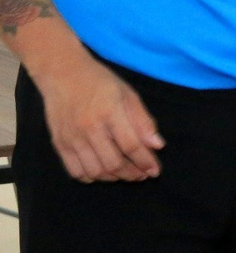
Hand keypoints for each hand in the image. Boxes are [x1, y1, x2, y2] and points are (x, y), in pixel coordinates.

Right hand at [35, 47, 163, 181]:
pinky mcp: (59, 143)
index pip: (131, 145)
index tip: (155, 171)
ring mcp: (72, 137)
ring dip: (113, 178)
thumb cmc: (100, 82)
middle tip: (142, 174)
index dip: (145, 162)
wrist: (62, 74)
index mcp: (110, 112)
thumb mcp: (128, 94)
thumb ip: (143, 121)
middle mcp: (89, 128)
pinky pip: (74, 170)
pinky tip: (101, 172)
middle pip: (113, 163)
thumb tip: (158, 146)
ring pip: (94, 171)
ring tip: (124, 174)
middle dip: (132, 174)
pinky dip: (90, 177)